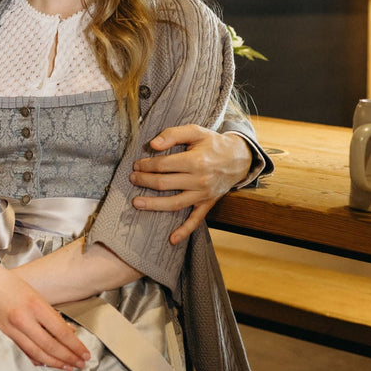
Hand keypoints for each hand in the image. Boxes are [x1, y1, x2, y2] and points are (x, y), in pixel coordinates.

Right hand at [0, 257, 89, 370]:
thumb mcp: (32, 292)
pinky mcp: (1, 335)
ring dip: (55, 362)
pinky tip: (46, 364)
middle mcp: (23, 318)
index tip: (85, 353)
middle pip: (50, 346)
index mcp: (34, 304)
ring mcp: (11, 329)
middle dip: (68, 357)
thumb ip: (49, 313)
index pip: (60, 332)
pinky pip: (22, 352)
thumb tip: (67, 330)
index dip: (75, 346)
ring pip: (37, 353)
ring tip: (68, 367)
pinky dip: (36, 360)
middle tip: (81, 364)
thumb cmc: (5, 281)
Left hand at [131, 125, 252, 244]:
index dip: (146, 165)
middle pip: (164, 183)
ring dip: (154, 205)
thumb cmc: (213, 143)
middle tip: (132, 178)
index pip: (163, 165)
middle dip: (144, 181)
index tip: (136, 165)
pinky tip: (172, 239)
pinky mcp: (207, 203)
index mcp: (195, 160)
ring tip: (136, 203)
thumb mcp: (195, 131)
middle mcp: (199, 180)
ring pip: (174, 203)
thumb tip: (153, 144)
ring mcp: (203, 194)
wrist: (238, 158)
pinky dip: (184, 231)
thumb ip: (173, 134)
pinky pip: (196, 220)